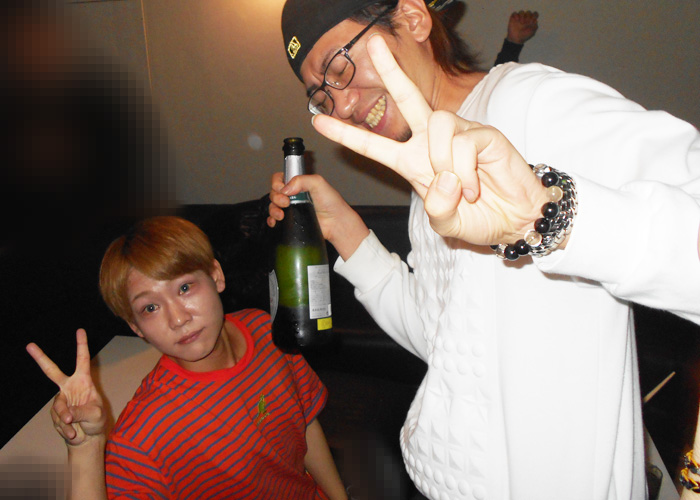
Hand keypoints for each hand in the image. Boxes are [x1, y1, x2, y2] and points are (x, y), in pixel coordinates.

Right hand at [26, 329, 105, 446]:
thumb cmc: (96, 421)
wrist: (87, 438)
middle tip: (29, 345)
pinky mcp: (54, 413)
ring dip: (66, 420)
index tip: (80, 330)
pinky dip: (65, 428)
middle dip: (40, 358)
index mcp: (83, 381)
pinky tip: (72, 433)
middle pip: (52, 371)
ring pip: (58, 407)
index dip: (81, 345)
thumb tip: (66, 414)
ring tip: (75, 428)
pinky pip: (57, 420)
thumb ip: (82, 412)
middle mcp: (69, 387)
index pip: (82, 360)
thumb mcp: (95, 415)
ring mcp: (60, 400)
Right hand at [268, 172, 369, 259]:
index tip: (282, 188)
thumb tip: (285, 189)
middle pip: (274, 192)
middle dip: (276, 197)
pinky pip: (274, 220)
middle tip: (286, 202)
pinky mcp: (291, 221)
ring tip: (281, 214)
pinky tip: (275, 222)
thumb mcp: (318, 183)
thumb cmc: (332, 203)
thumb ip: (302, 180)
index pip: (280, 178)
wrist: (336, 223)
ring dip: (273, 209)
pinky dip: (271, 220)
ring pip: (272, 206)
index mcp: (298, 184)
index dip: (277, 183)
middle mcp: (293, 195)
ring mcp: (291, 209)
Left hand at [310, 34, 545, 245]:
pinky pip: (463, 142)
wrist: (515, 220)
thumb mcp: (446, 224)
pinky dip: (464, 171)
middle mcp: (434, 142)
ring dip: (444, 161)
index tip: (319, 122)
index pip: (376, 145)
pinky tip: (474, 187)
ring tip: (461, 189)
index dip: (348, 134)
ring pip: (438, 124)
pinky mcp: (484, 134)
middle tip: (372, 44)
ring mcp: (460, 134)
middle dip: (391, 71)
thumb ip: (437, 209)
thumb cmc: (479, 218)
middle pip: (408, 98)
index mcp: (414, 162)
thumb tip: (444, 179)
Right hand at [507, 10, 538, 44]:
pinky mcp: (513, 18)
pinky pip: (515, 13)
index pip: (535, 14)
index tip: (532, 21)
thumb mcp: (532, 32)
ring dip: (522, 16)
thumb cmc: (524, 36)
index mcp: (531, 20)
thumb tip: (535, 21)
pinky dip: (516, 15)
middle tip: (526, 23)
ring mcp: (519, 18)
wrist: (516, 39)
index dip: (534, 16)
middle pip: (528, 12)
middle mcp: (525, 18)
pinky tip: (516, 20)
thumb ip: (535, 26)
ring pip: (522, 12)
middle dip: (528, 16)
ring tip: (521, 22)